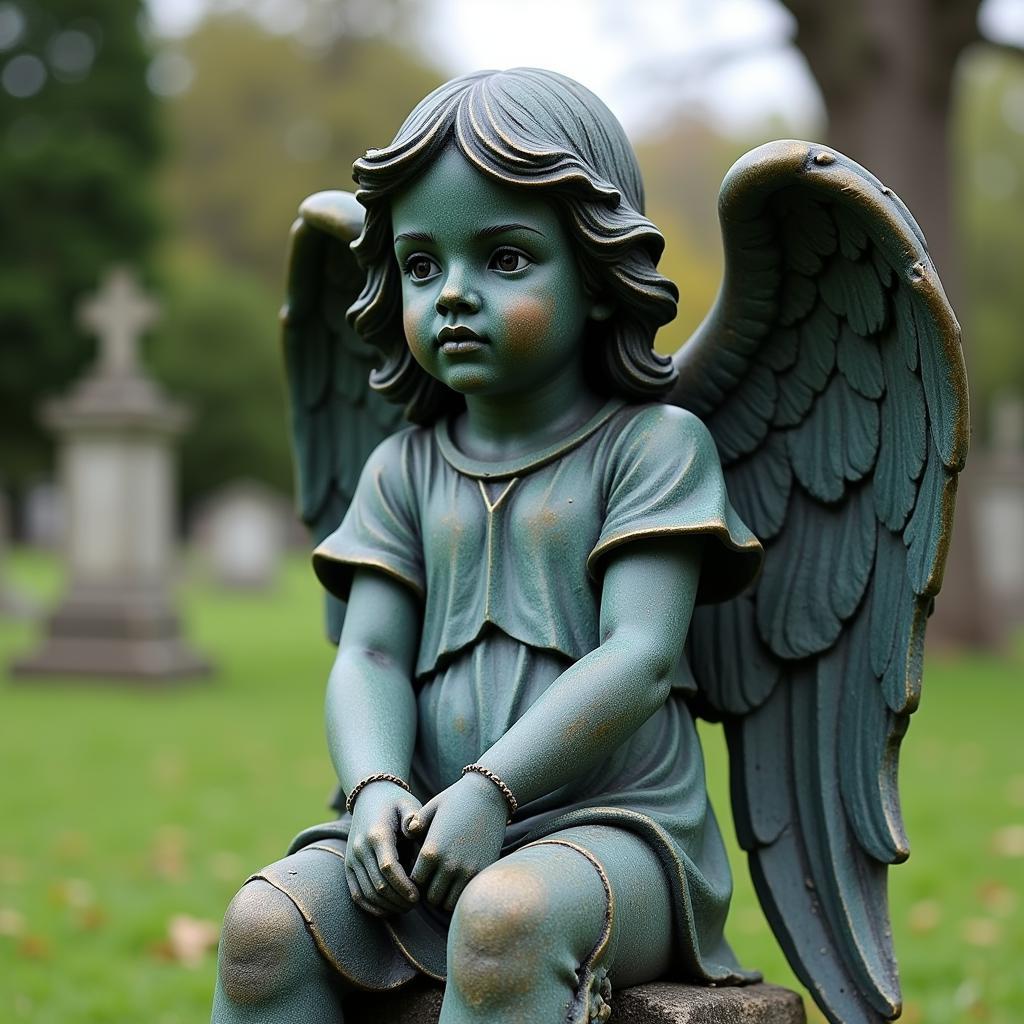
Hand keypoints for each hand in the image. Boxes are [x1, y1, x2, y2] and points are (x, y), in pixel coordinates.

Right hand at [346, 780, 420, 916]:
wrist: (370, 795)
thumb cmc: (396, 802)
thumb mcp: (408, 803)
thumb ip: (413, 816)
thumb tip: (414, 829)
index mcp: (377, 834)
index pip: (388, 868)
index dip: (403, 886)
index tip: (418, 896)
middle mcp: (360, 848)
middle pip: (378, 885)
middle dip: (398, 899)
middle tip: (416, 904)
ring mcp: (352, 859)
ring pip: (367, 894)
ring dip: (387, 906)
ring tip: (406, 907)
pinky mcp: (348, 866)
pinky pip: (357, 894)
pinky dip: (372, 907)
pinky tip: (389, 909)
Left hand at [404, 772, 508, 912]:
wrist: (489, 794)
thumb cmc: (456, 798)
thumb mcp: (430, 808)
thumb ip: (414, 825)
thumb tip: (406, 835)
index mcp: (431, 851)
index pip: (414, 882)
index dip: (414, 880)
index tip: (420, 871)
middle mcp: (449, 865)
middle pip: (431, 897)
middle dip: (429, 890)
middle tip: (433, 879)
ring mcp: (468, 871)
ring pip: (449, 902)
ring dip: (445, 895)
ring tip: (446, 881)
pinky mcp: (483, 871)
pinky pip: (466, 895)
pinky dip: (461, 893)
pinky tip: (460, 878)